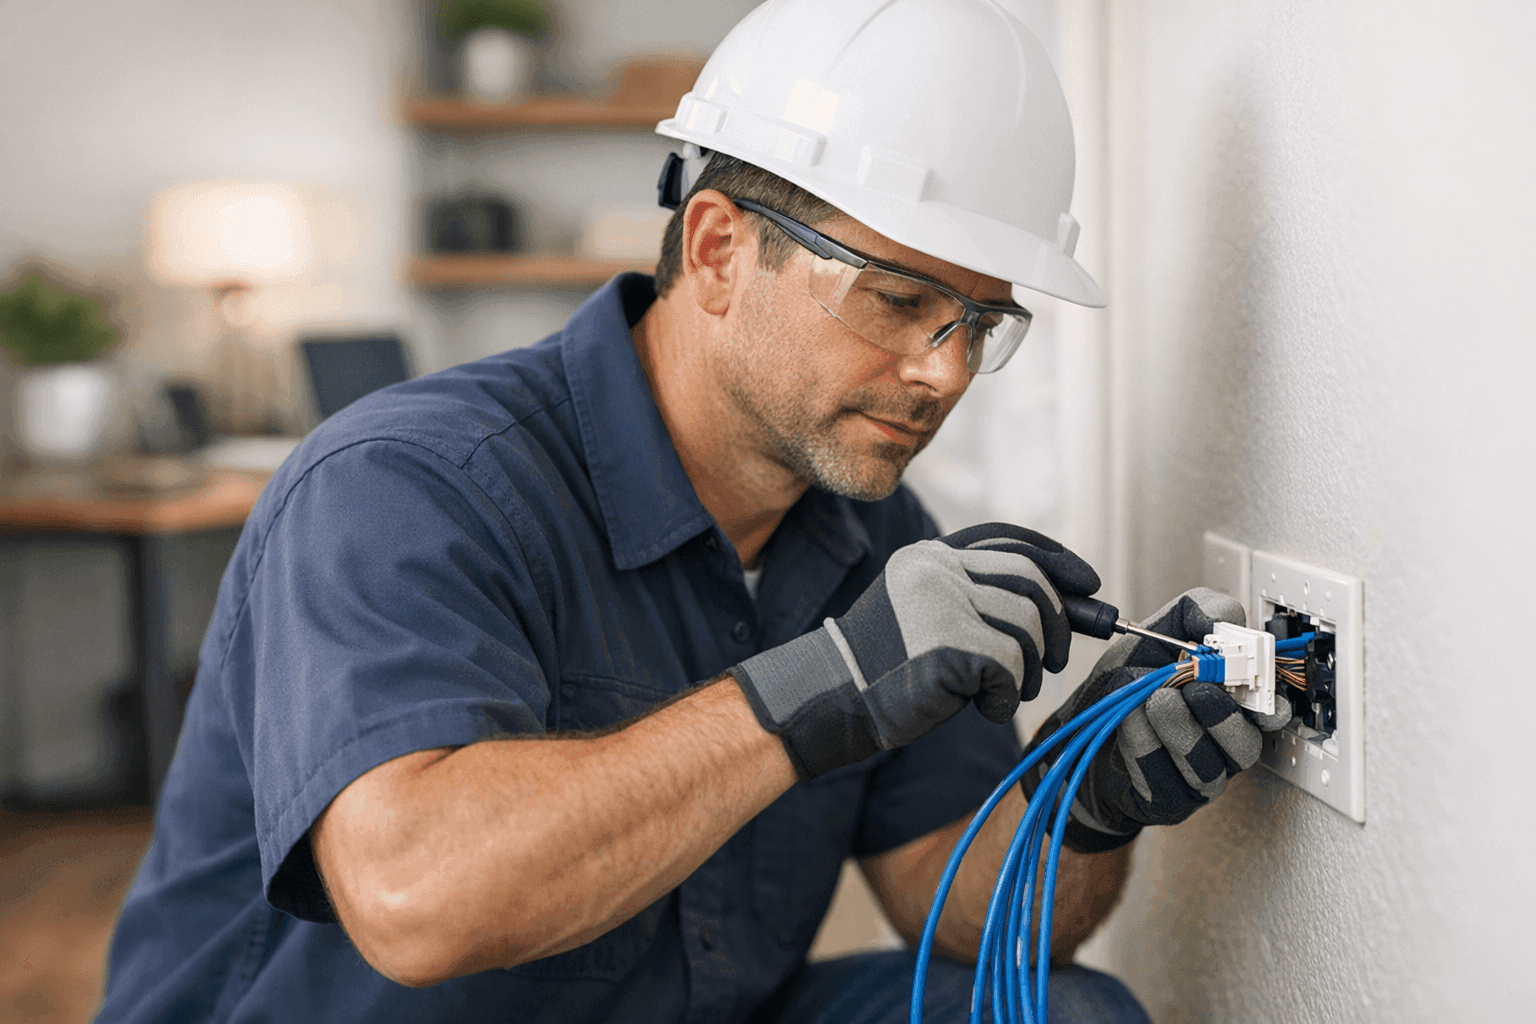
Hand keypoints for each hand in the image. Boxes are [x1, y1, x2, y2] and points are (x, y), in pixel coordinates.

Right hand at [731, 523, 1099, 779]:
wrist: (832, 698)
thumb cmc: (887, 668)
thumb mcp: (929, 614)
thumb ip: (983, 599)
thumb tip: (1070, 603)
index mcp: (930, 555)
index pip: (1009, 540)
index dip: (1057, 559)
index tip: (1088, 584)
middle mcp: (936, 569)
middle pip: (1030, 581)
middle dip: (1057, 623)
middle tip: (1055, 660)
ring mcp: (941, 602)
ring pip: (1026, 626)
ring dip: (1029, 668)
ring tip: (1004, 691)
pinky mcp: (948, 644)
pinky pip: (1009, 667)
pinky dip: (1006, 696)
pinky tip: (982, 706)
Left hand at [1021, 587, 1292, 852]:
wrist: (1079, 724)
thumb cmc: (1127, 682)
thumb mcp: (1156, 634)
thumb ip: (1195, 614)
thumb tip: (1224, 617)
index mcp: (1232, 705)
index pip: (1270, 712)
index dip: (1269, 702)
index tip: (1252, 684)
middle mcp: (1222, 746)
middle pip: (1245, 744)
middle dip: (1221, 715)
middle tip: (1194, 688)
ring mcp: (1196, 778)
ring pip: (1208, 766)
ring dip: (1181, 728)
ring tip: (1156, 700)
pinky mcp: (1166, 800)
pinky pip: (1165, 780)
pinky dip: (1146, 744)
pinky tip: (1131, 719)